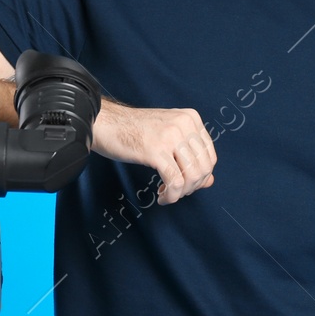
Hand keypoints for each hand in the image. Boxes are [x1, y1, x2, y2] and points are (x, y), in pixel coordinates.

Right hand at [92, 99, 215, 204]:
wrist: (105, 123)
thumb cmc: (133, 130)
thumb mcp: (168, 137)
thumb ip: (189, 156)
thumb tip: (209, 182)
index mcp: (191, 118)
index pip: (209, 155)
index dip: (201, 176)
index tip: (187, 184)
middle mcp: (184, 125)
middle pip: (203, 167)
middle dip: (192, 186)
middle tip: (177, 191)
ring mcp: (171, 137)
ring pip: (191, 176)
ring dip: (181, 192)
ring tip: (168, 194)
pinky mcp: (156, 151)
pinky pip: (174, 182)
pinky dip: (171, 195)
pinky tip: (162, 196)